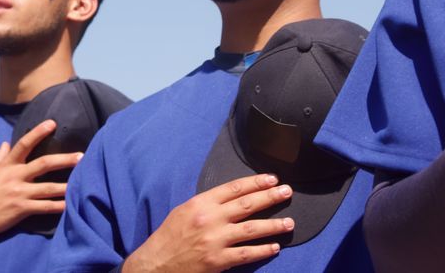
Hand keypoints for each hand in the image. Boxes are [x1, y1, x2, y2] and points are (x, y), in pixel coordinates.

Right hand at [0, 120, 81, 268]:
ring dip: (66, 185)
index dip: (38, 132)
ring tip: (83, 180)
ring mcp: (19, 194)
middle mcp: (15, 177)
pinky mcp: (20, 209)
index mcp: (7, 165)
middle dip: (64, 160)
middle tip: (82, 156)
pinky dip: (58, 206)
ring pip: (48, 188)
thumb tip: (5, 143)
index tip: (53, 123)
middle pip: (43, 164)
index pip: (24, 144)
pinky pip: (43, 207)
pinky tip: (70, 205)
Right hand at [122, 174, 294, 272]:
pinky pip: (246, 254)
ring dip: (274, 225)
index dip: (256, 182)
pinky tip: (275, 247)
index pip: (234, 188)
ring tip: (289, 223)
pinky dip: (262, 250)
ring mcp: (215, 240)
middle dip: (270, 196)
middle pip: (247, 204)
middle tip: (287, 192)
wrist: (155, 265)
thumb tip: (232, 198)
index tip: (272, 179)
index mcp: (201, 203)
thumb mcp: (184, 211)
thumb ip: (207, 204)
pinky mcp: (218, 260)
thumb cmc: (169, 237)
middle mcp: (210, 219)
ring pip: (252, 229)